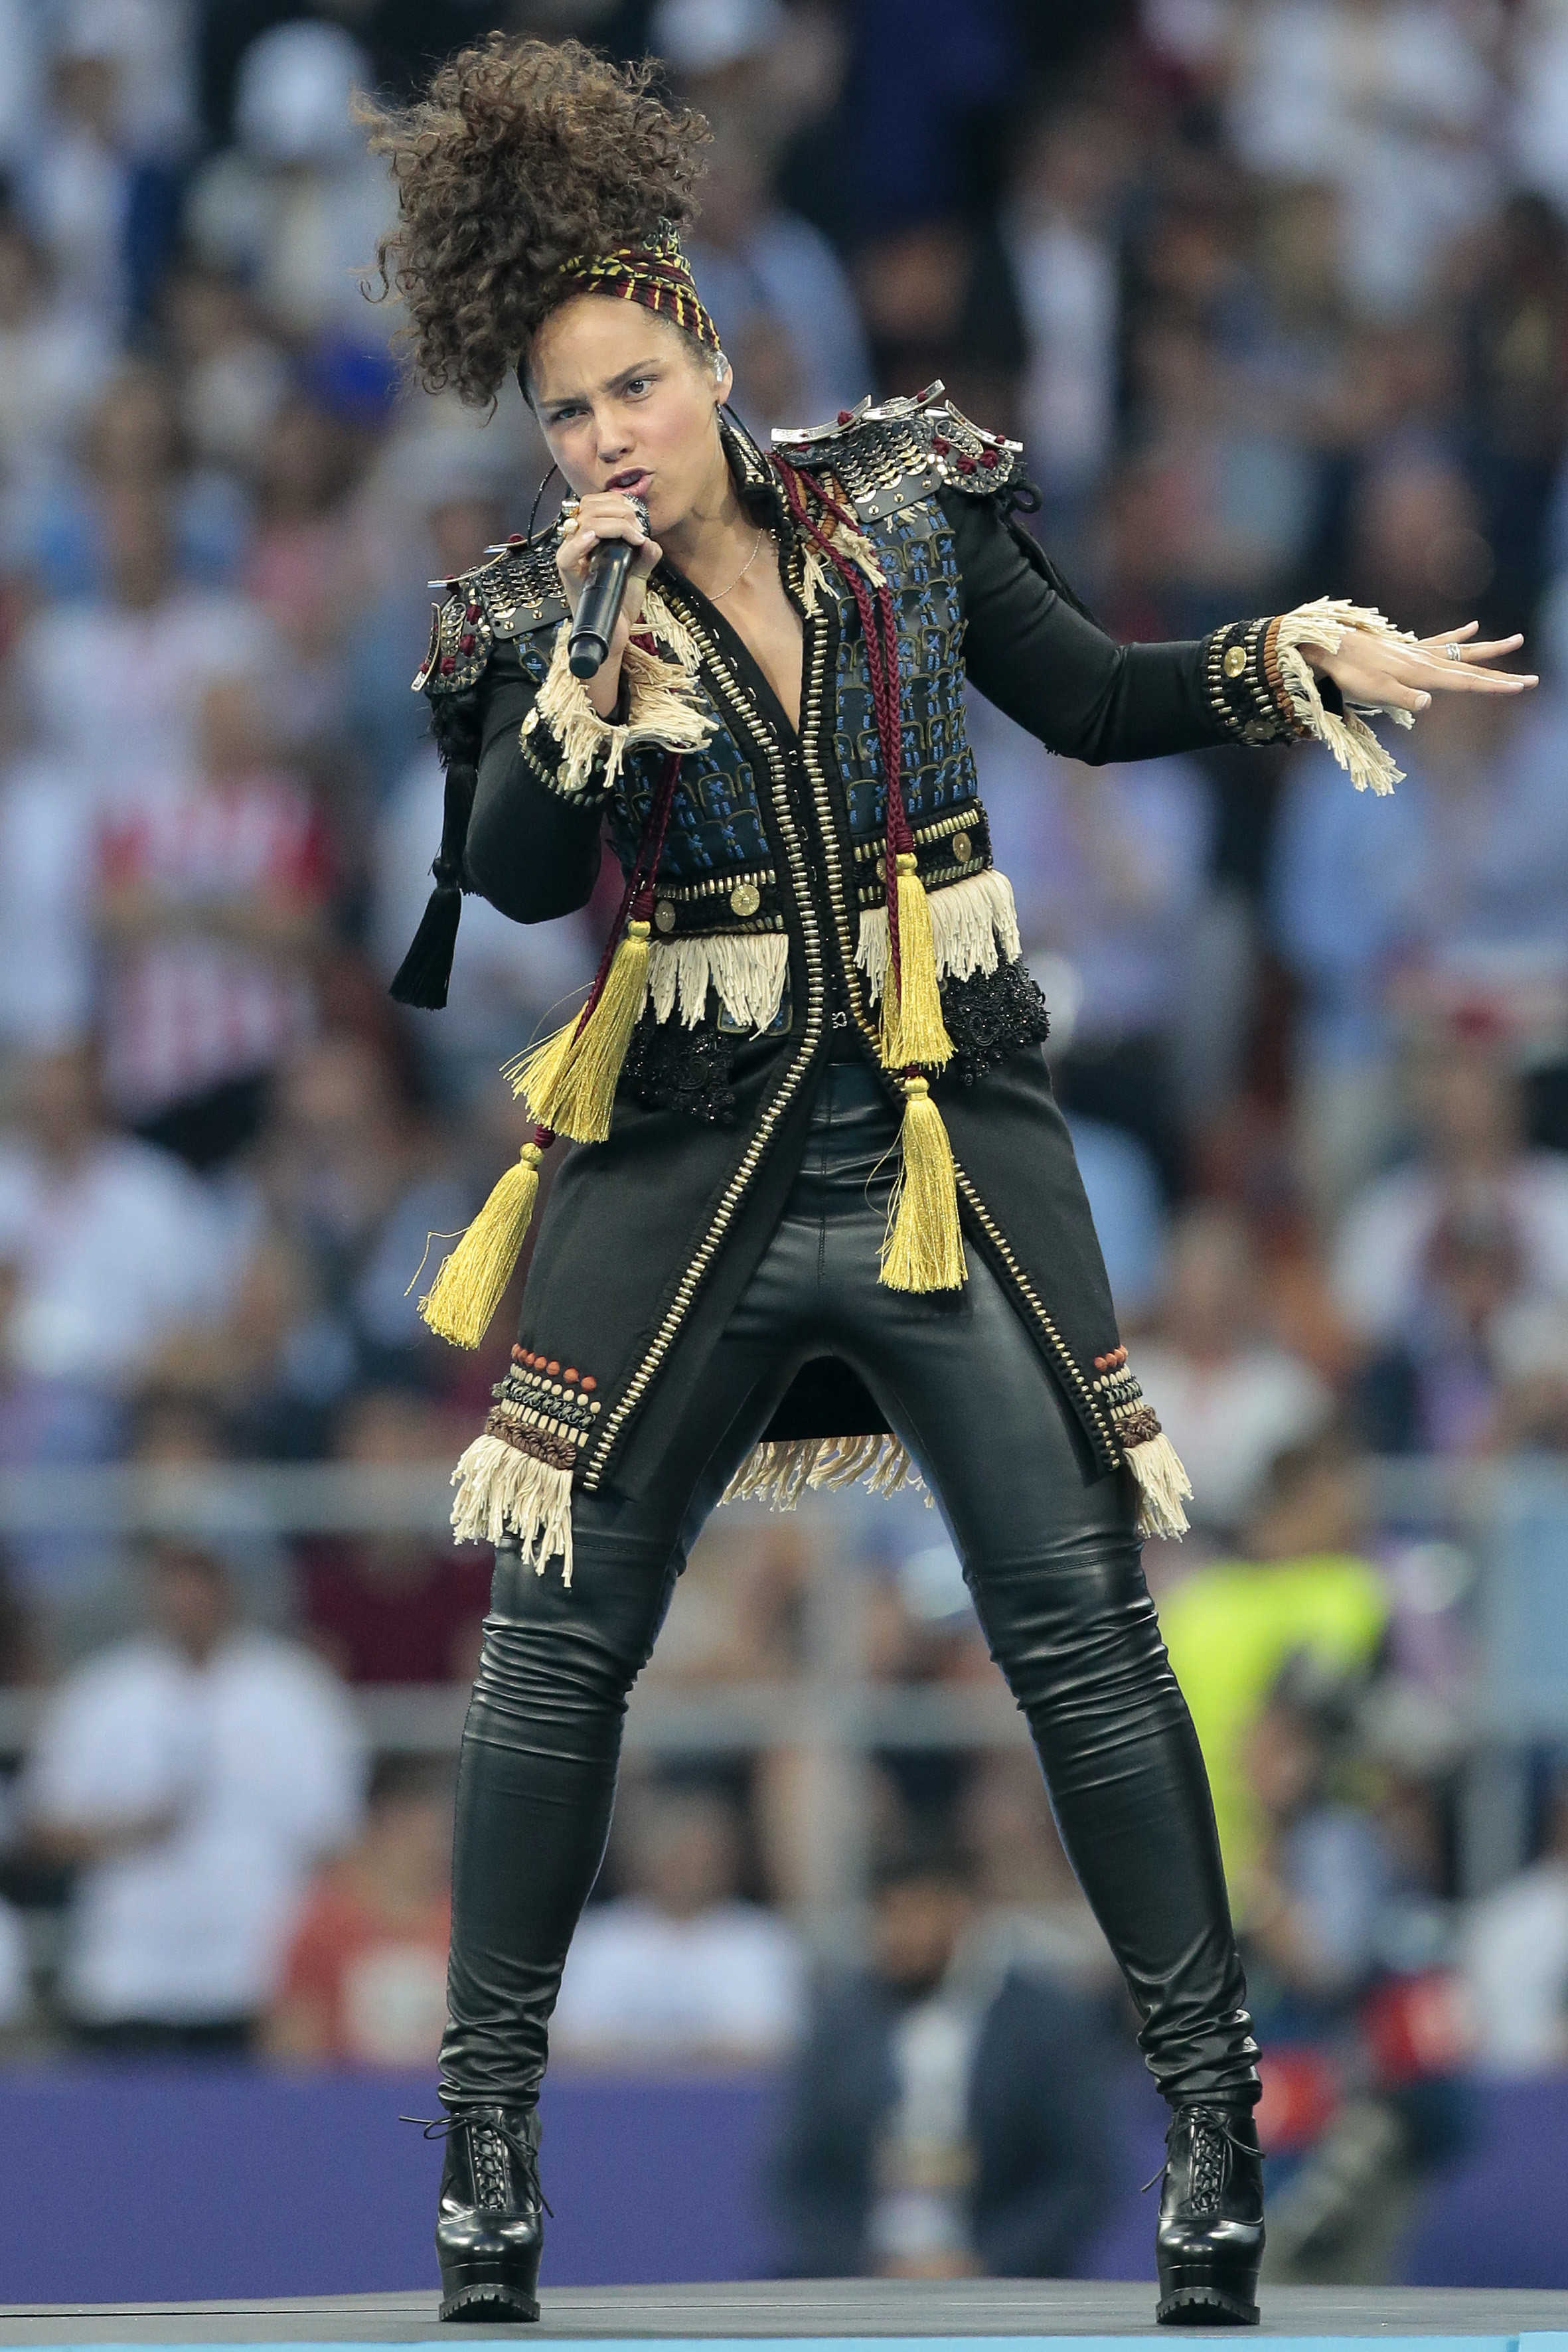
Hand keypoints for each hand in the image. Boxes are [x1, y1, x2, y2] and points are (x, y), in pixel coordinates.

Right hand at [555, 491, 662, 716]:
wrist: (615, 634)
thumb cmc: (619, 604)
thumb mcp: (637, 576)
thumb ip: (645, 557)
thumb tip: (652, 542)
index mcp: (589, 540)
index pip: (593, 504)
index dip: (615, 501)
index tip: (637, 514)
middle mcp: (576, 546)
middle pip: (587, 508)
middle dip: (618, 511)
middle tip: (638, 528)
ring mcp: (572, 561)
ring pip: (581, 524)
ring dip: (612, 524)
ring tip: (633, 537)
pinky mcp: (570, 578)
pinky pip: (566, 555)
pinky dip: (581, 543)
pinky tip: (596, 539)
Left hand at [1302, 620, 1536, 714]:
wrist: (1327, 647)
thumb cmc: (1347, 675)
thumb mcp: (1373, 692)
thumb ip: (1402, 698)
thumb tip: (1428, 703)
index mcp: (1423, 673)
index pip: (1466, 683)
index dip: (1494, 687)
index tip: (1520, 687)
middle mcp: (1425, 660)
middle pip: (1471, 668)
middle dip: (1502, 675)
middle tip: (1533, 680)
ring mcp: (1417, 652)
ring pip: (1462, 652)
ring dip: (1489, 650)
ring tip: (1516, 640)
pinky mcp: (1406, 649)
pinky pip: (1439, 641)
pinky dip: (1458, 635)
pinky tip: (1473, 626)